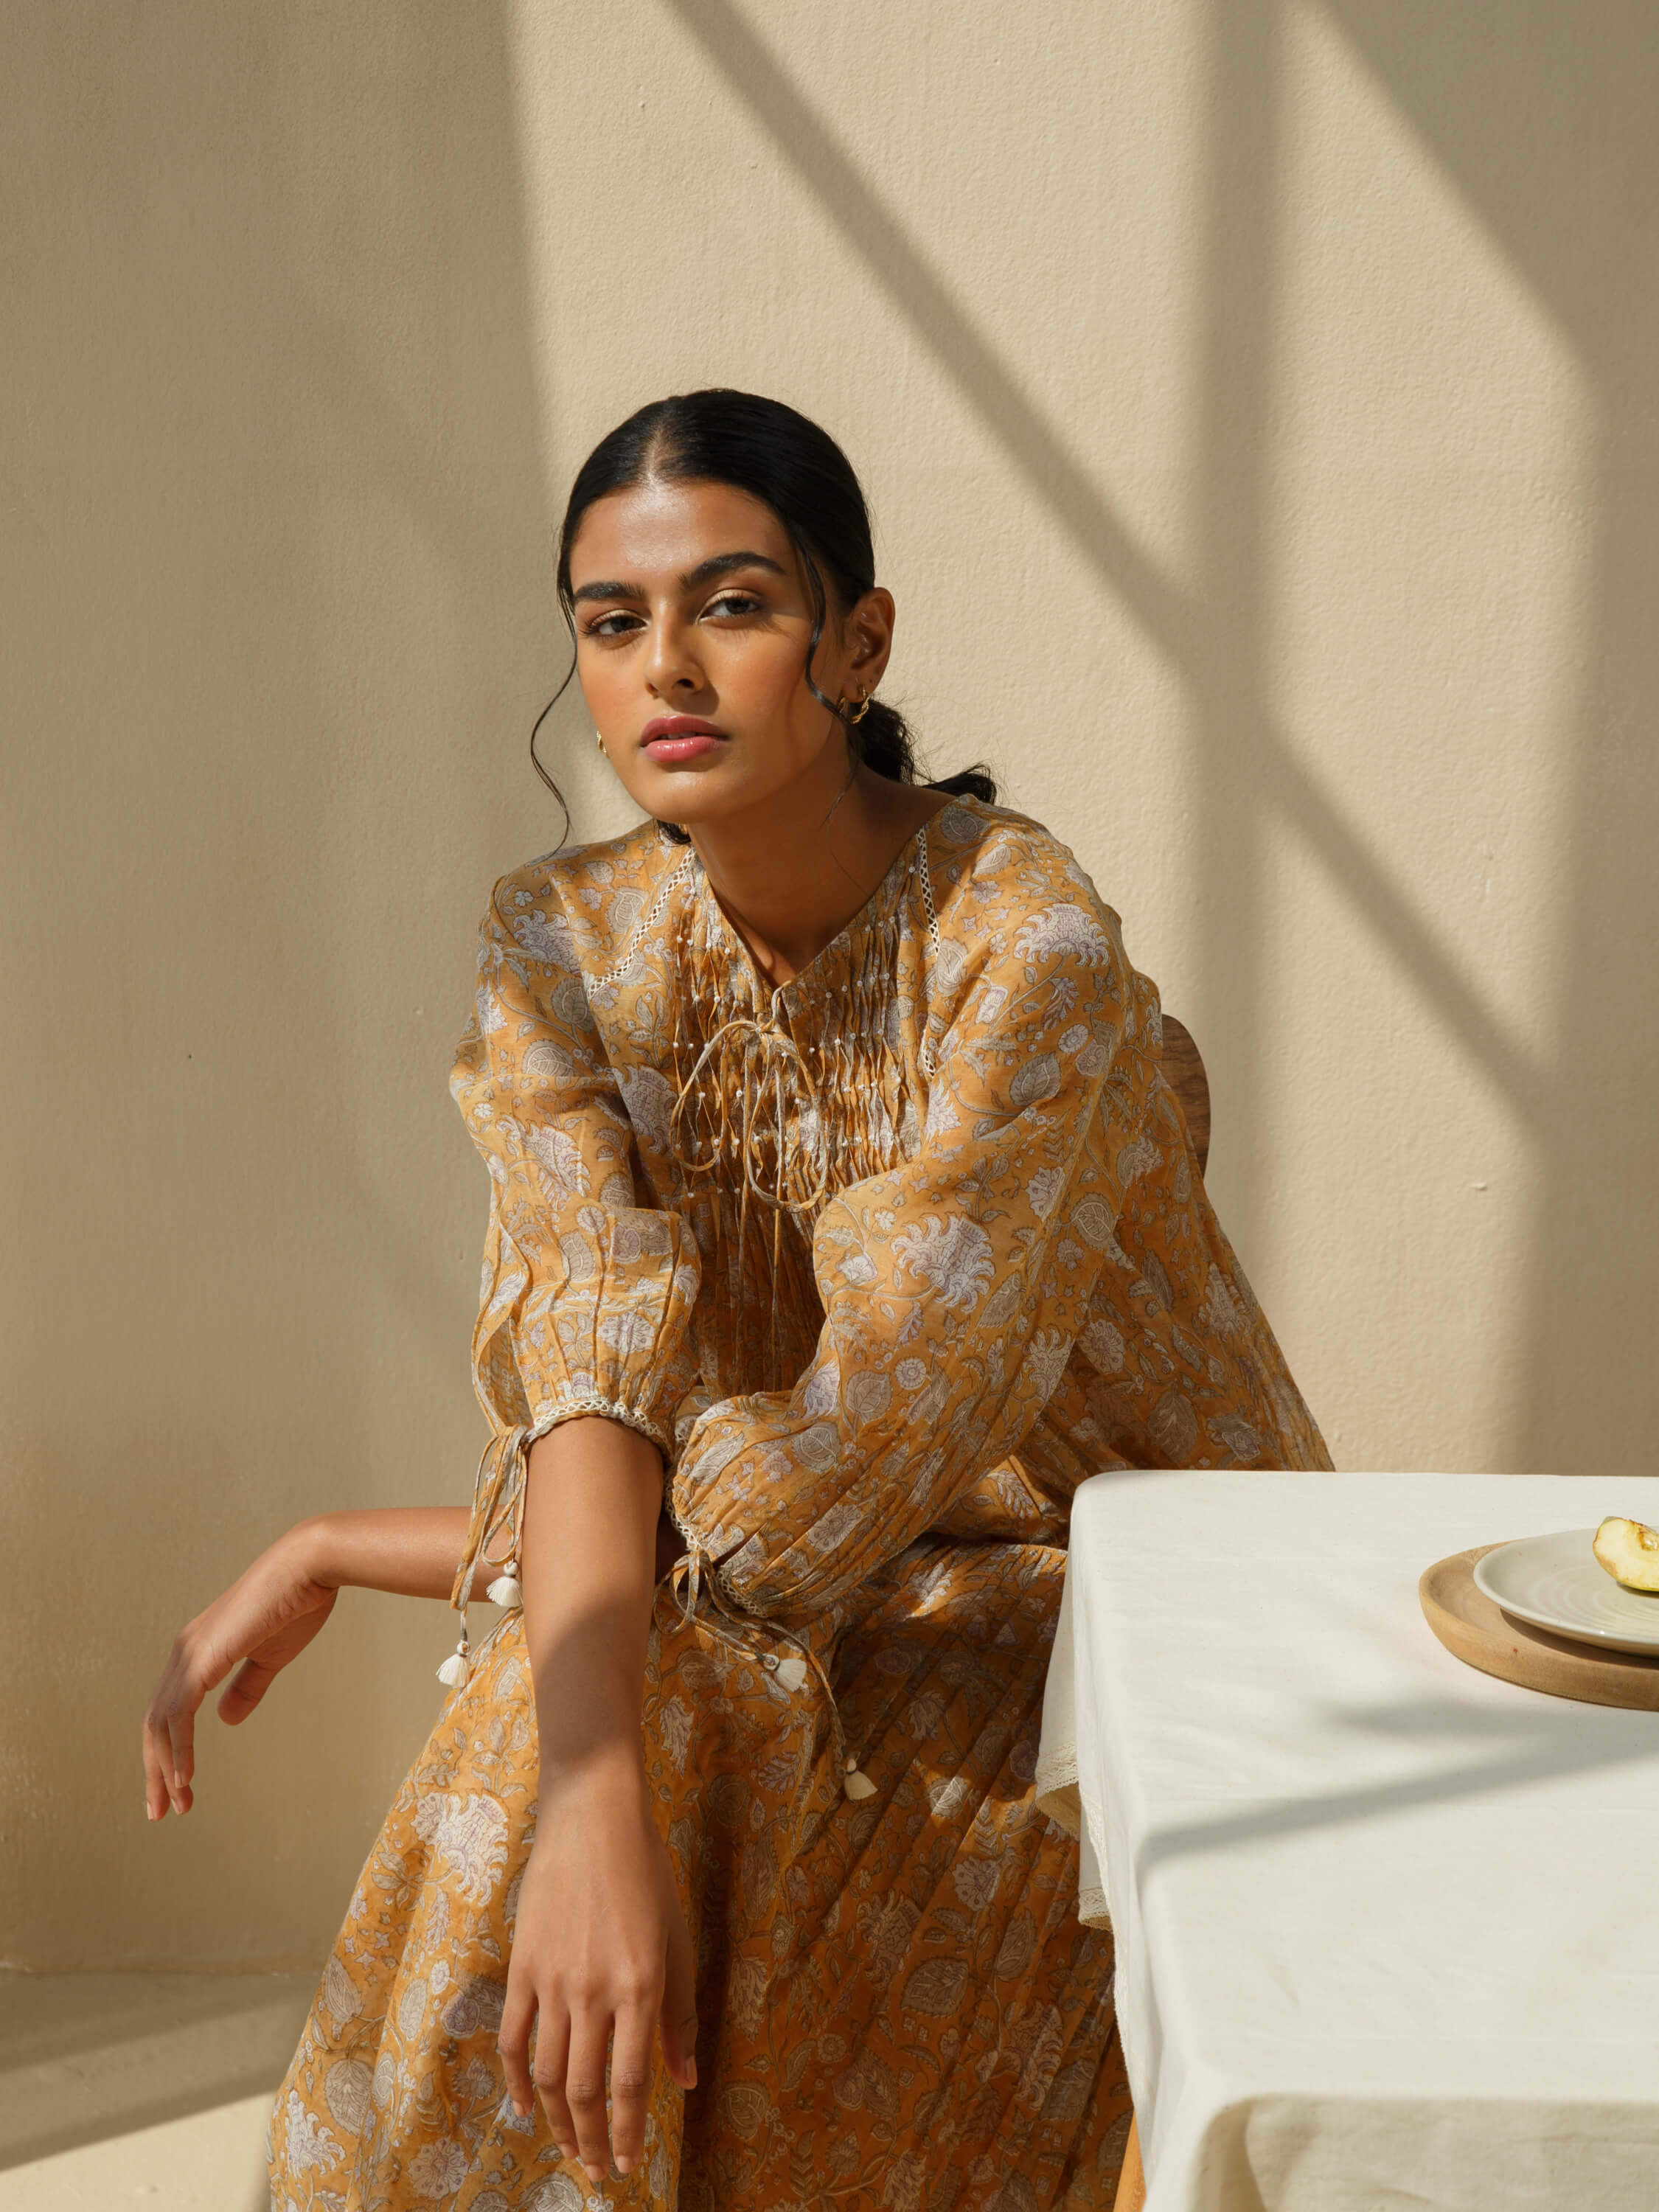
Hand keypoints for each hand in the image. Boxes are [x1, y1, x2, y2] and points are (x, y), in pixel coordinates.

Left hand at [142, 1524, 337, 1820]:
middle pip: (154, 1724)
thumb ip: (246, 1687)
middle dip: (155, 1771)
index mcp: (198, 1650)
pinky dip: (179, 1749)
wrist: (309, 1568)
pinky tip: (185, 1777)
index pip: (169, 1713)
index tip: (180, 1790)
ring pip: (160, 1724)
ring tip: (176, 1804)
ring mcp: (189, 1653)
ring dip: (164, 1768)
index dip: (169, 1753)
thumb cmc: (296, 1605)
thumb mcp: (270, 1658)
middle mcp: (184, 1652)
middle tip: (163, 1812)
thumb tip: (224, 1719)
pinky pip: (179, 1714)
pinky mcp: (202, 1658)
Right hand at [497, 1759, 697, 2181]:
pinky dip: (517, 2080)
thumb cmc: (646, 1873)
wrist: (593, 1818)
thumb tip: (684, 2080)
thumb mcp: (676, 1940)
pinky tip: (527, 2106)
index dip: (627, 2131)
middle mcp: (594, 1992)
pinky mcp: (522, 1967)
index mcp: (640, 1986)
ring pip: (548, 2073)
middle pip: (584, 2090)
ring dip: (557, 2121)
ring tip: (569, 2148)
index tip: (628, 2163)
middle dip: (591, 2140)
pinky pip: (514, 2038)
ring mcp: (553, 1981)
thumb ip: (679, 2014)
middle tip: (598, 2173)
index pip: (628, 2083)